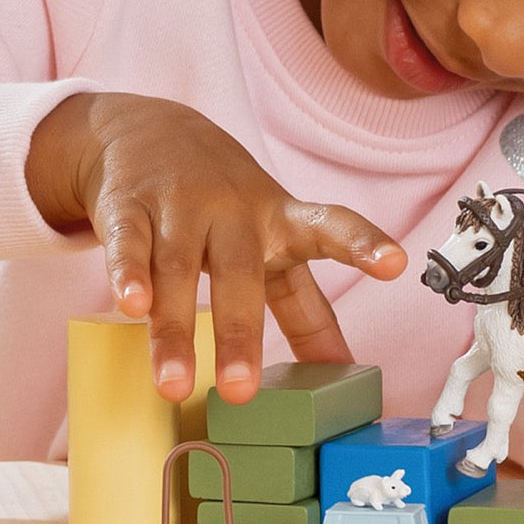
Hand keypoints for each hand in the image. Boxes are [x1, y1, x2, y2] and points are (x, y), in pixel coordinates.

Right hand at [26, 93, 406, 404]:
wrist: (151, 132)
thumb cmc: (227, 207)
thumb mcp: (275, 245)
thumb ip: (308, 309)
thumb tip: (347, 371)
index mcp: (281, 221)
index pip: (330, 228)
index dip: (363, 244)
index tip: (395, 264)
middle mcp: (234, 211)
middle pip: (241, 271)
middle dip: (240, 331)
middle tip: (241, 390)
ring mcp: (181, 205)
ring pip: (178, 266)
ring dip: (173, 328)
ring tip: (173, 383)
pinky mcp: (130, 206)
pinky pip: (128, 242)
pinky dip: (127, 273)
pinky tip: (130, 306)